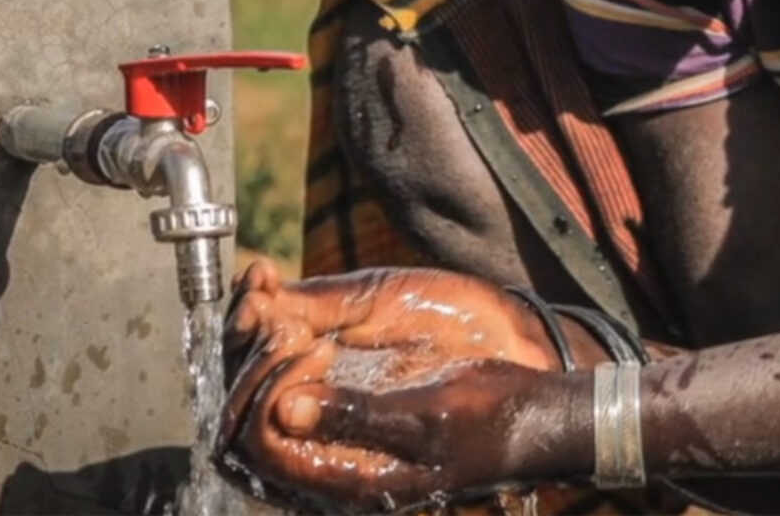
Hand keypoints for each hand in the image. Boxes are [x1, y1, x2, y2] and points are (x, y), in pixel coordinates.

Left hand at [217, 263, 571, 510]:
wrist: (534, 417)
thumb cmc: (491, 420)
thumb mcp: (429, 417)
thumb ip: (359, 416)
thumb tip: (285, 411)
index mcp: (350, 483)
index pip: (262, 447)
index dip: (259, 389)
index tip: (293, 337)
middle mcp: (332, 470)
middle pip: (246, 429)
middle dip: (244, 363)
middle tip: (267, 309)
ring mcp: (336, 445)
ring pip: (259, 407)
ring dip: (252, 351)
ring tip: (267, 295)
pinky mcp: (346, 419)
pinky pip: (286, 391)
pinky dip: (273, 346)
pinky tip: (280, 301)